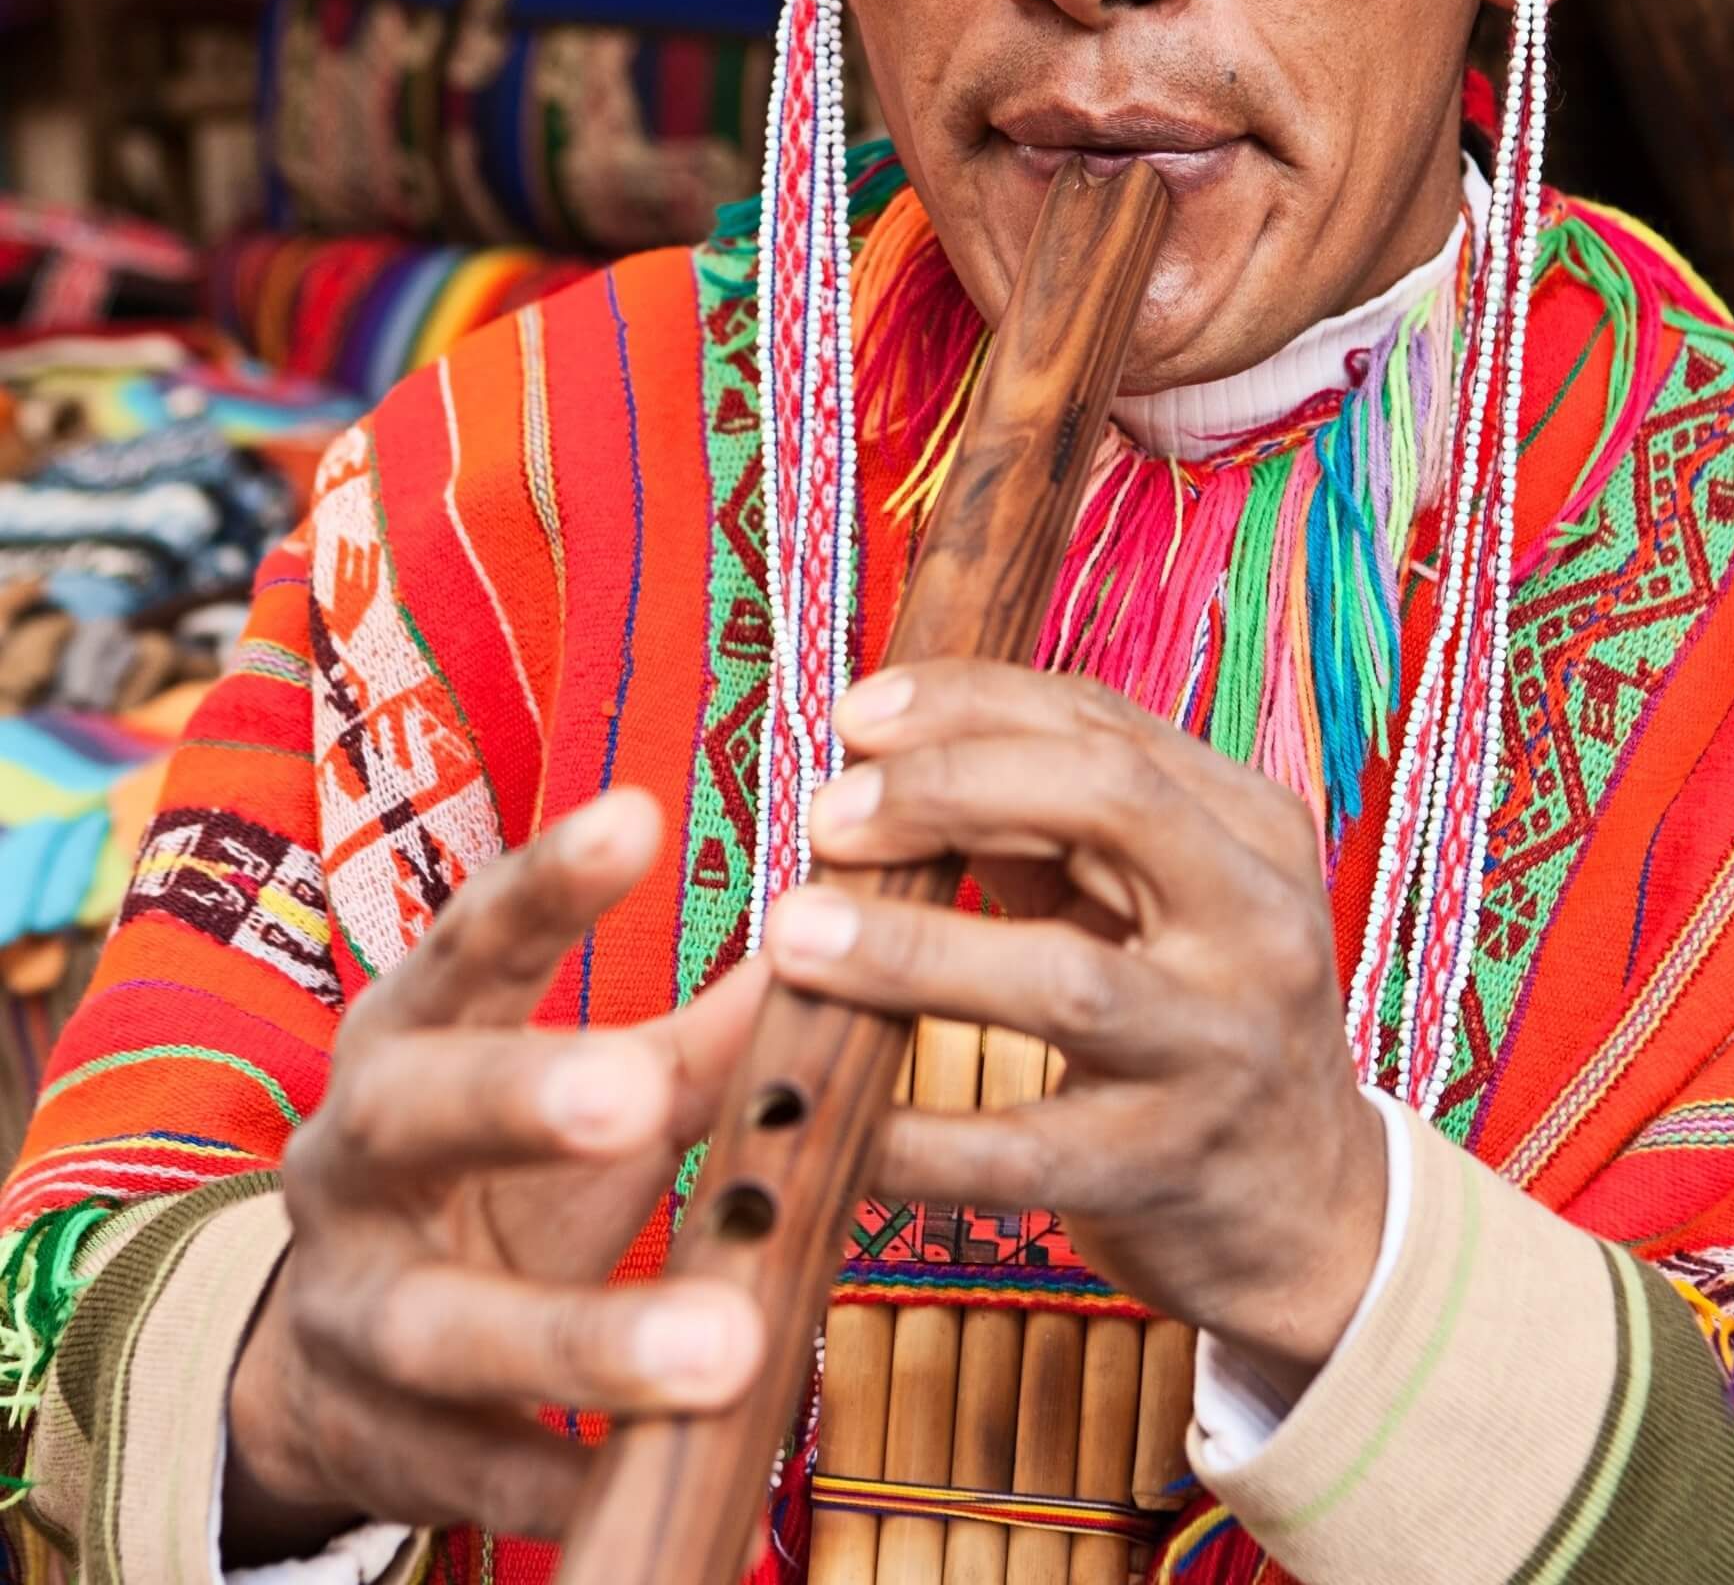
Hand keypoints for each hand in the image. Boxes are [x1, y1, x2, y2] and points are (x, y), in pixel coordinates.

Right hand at [224, 790, 768, 1561]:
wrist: (338, 1355)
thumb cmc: (496, 1177)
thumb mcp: (578, 1087)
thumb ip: (696, 1034)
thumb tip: (824, 945)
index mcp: (415, 1039)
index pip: (469, 942)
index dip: (542, 885)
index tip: (636, 814)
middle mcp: (358, 1160)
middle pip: (415, 1113)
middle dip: (520, 1099)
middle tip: (636, 1094)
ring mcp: (358, 1309)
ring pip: (447, 1326)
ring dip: (585, 1338)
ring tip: (730, 1346)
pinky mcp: (388, 1444)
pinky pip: (478, 1476)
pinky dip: (567, 1485)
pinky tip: (656, 1489)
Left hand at [771, 663, 1385, 1399]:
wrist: (1312, 1207)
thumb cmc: (1195, 1015)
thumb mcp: (1151, 897)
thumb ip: (1036, 827)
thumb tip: (870, 772)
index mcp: (1249, 829)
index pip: (1104, 725)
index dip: (969, 704)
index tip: (857, 714)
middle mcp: (1256, 924)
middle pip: (1108, 804)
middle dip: (948, 789)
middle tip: (828, 815)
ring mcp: (1219, 1051)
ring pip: (1063, 979)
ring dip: (910, 950)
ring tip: (793, 935)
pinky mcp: (1165, 1170)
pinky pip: (1020, 1149)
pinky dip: (910, 1134)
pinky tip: (828, 1109)